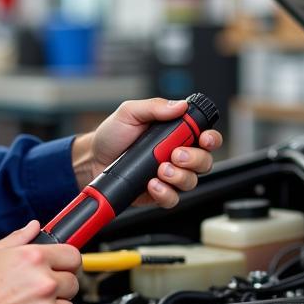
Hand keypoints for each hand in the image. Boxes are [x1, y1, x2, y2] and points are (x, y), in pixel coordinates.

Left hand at [72, 97, 221, 207]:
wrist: (92, 159)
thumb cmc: (112, 135)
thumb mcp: (130, 112)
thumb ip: (154, 107)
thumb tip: (179, 105)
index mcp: (175, 134)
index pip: (204, 137)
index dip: (211, 139)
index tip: (204, 139)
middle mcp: (176, 156)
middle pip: (204, 162)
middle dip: (195, 159)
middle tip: (176, 155)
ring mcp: (168, 176)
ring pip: (191, 182)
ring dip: (179, 176)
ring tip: (160, 170)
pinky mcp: (158, 193)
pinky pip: (172, 199)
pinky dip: (165, 193)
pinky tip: (151, 184)